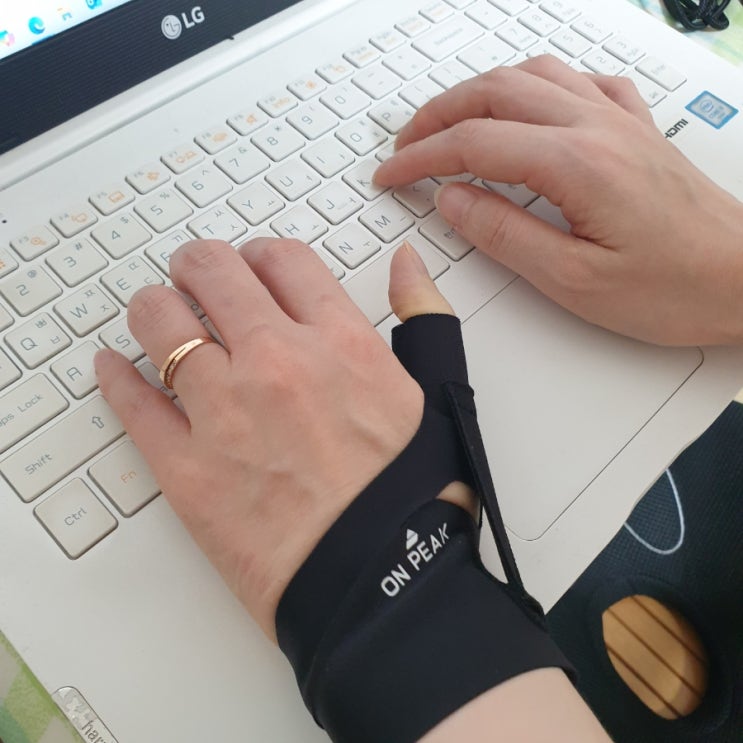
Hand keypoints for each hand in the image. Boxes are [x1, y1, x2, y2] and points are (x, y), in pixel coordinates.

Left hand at [94, 239, 461, 639]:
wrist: (383, 587)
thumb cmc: (413, 501)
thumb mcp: (437, 396)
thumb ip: (424, 317)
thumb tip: (407, 263)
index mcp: (341, 343)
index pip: (280, 259)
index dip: (258, 255)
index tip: (250, 267)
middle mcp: (278, 363)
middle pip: (210, 271)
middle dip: (195, 265)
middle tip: (192, 277)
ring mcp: (225, 412)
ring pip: (159, 321)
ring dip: (153, 308)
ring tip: (156, 317)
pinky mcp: (186, 469)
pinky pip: (132, 401)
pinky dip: (115, 375)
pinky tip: (115, 366)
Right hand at [375, 56, 742, 345]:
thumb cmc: (674, 288)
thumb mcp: (574, 280)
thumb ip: (506, 234)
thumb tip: (454, 200)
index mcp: (578, 163)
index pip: (474, 143)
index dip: (421, 157)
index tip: (391, 175)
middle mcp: (597, 126)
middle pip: (496, 93)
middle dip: (438, 115)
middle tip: (405, 145)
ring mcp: (619, 120)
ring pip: (533, 76)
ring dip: (480, 92)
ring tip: (450, 120)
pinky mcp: (635, 129)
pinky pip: (579, 82)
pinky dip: (538, 86)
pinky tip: (530, 104)